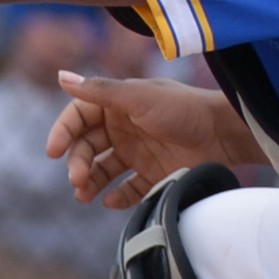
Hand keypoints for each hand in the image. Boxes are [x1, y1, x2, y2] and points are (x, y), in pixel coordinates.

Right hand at [46, 70, 242, 207]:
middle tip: (77, 180)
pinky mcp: (153, 175)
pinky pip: (128, 189)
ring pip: (102, 170)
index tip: (53, 151)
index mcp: (115, 105)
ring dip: (91, 182)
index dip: (63, 133)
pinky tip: (110, 202)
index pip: (77, 117)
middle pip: (87, 147)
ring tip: (84, 196)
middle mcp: (122, 129)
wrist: (225, 133)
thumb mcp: (138, 98)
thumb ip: (99, 91)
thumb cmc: (182, 109)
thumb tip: (61, 76)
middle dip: (77, 163)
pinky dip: (117, 197)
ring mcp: (137, 153)